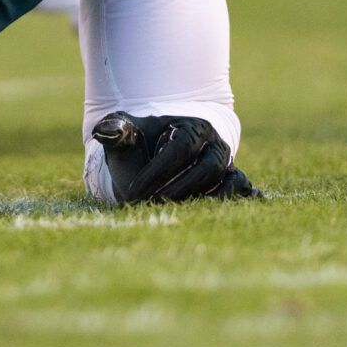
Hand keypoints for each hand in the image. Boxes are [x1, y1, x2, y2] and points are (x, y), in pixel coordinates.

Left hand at [90, 112, 259, 203]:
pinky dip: (237, 204)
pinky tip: (221, 219)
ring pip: (229, 184)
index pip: (178, 149)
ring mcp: (228, 166)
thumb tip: (103, 131)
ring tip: (177, 216)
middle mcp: (215, 145)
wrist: (154, 156)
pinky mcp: (235, 185)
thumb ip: (115, 131)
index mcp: (192, 127)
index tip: (135, 192)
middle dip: (179, 190)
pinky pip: (244, 194)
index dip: (158, 172)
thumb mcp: (125, 135)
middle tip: (153, 206)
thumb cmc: (139, 145)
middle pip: (206, 168)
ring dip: (205, 202)